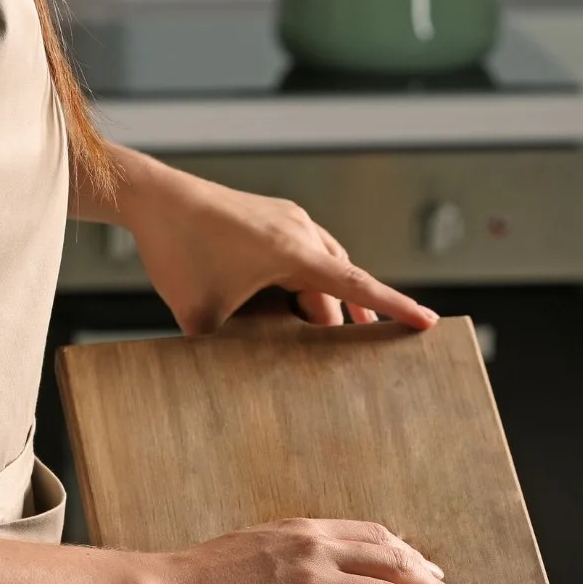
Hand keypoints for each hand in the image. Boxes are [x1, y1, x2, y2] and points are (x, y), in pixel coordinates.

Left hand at [109, 150, 438, 336]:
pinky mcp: (273, 217)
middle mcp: (301, 231)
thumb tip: (230, 385)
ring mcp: (288, 220)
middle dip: (346, 321)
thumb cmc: (179, 252)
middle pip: (339, 285)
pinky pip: (304, 254)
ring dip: (323, 302)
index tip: (428, 323)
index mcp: (295, 253)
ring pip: (324, 268)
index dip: (396, 308)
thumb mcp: (200, 316)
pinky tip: (290, 305)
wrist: (154, 198)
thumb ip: (223, 351)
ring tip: (322, 337)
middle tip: (355, 360)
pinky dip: (305, 282)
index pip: (359, 285)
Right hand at [145, 519, 471, 583]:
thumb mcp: (252, 550)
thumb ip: (289, 558)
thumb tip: (311, 576)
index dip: (410, 557)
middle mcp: (316, 548)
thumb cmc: (196, 579)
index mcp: (303, 530)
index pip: (374, 537)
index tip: (432, 574)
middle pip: (394, 563)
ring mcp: (313, 581)